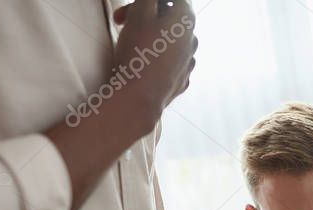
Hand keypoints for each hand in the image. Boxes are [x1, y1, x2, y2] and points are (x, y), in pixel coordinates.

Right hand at [112, 0, 197, 133]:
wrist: (139, 97)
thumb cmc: (139, 52)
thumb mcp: (139, 13)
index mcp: (186, 21)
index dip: (151, 0)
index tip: (132, 7)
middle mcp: (192, 40)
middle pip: (170, 19)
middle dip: (144, 16)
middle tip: (119, 21)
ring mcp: (189, 63)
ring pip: (170, 42)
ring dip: (151, 37)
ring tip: (131, 44)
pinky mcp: (182, 81)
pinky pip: (169, 62)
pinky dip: (157, 58)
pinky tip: (142, 63)